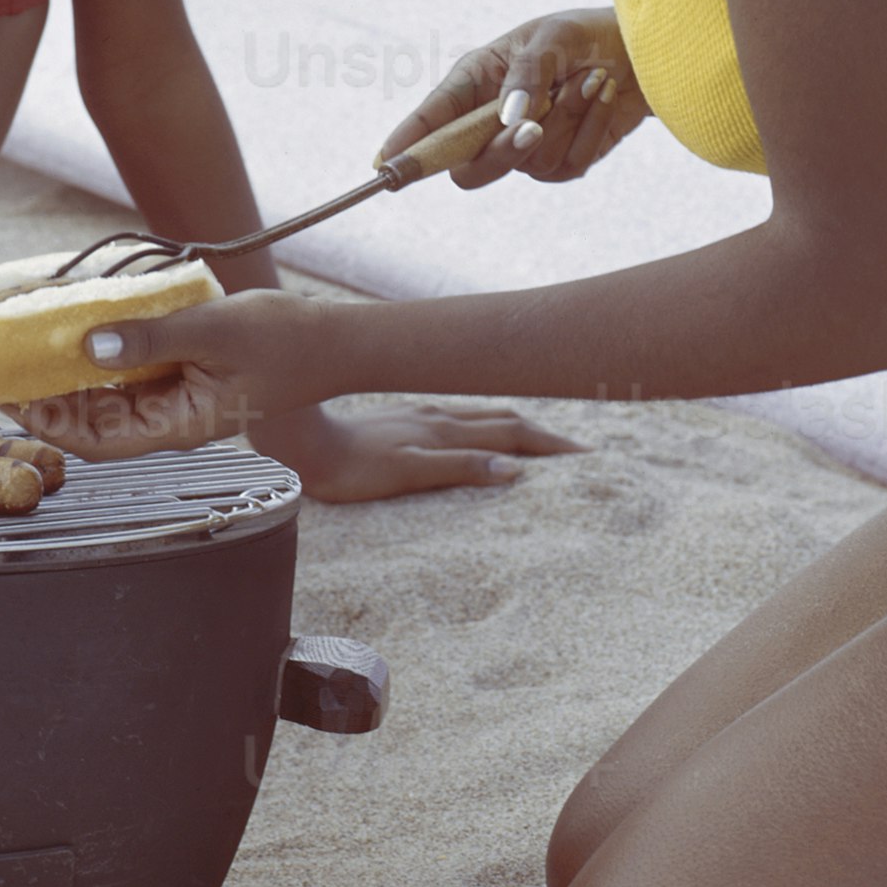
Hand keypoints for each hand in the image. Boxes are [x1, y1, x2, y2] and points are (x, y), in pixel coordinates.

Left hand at [6, 288, 343, 460]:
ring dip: (69, 373)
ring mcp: (175, 398)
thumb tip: (90, 343)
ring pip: (107, 396)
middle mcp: (170, 419)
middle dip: (46, 398)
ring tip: (28, 345)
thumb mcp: (214, 331)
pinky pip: (130, 370)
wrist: (333, 342)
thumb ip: (151, 338)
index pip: (96, 441)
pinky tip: (78, 328)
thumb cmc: (285, 341)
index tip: (8, 399)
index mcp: (179, 426)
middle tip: (1, 367)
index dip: (47, 424)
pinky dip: (101, 352)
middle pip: (93, 420)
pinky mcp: (181, 375)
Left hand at [254, 400, 578, 504]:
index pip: (513, 433)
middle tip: (580, 450)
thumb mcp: (405, 471)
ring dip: (520, 425)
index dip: (550, 444)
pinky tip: (484, 432)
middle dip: (545, 433)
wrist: (300, 442)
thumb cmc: (348, 466)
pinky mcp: (405, 419)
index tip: (587, 456)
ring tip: (545, 439)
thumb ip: (458, 467)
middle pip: (507, 419)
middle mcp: (439, 416)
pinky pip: (462, 418)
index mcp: (446, 429)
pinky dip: (488, 425)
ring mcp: (422, 414)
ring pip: (484, 415)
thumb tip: (513, 470)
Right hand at [379, 13, 643, 189]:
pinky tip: (602, 96)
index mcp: (473, 82)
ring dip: (565, 119)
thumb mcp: (551, 39)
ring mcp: (524, 148)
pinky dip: (589, 129)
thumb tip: (508, 122)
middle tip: (532, 127)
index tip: (384, 165)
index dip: (407, 144)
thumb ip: (525, 76)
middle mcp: (491, 120)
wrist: (640, 53)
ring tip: (590, 78)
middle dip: (500, 152)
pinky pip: (567, 164)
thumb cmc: (583, 35)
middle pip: (469, 168)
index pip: (432, 120)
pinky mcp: (561, 163)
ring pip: (527, 163)